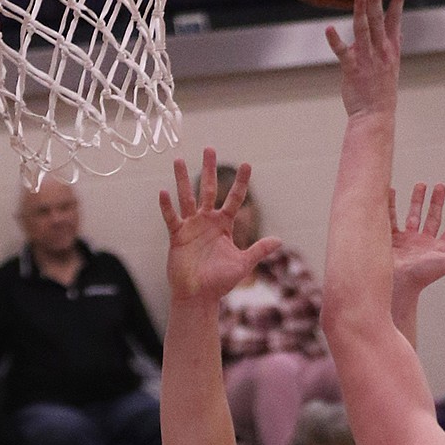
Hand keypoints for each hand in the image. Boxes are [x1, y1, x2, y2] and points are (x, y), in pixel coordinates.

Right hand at [161, 151, 281, 303]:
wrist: (199, 296)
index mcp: (224, 225)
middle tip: (209, 148)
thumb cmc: (220, 282)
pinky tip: (164, 192)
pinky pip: (172, 218)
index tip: (247, 164)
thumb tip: (280, 240)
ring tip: (178, 160)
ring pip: (187, 198)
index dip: (241, 183)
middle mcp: (207, 221)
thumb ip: (259, 249)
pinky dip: (167, 206)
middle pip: (209, 190)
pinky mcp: (177, 236)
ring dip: (183, 179)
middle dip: (210, 170)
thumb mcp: (243, 264)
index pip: (234, 199)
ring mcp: (191, 227)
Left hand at [326, 0, 404, 119]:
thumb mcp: (390, 66)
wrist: (375, 116)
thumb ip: (388, 46)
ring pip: (363, 31)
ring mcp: (367, 59)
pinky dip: (335, 40)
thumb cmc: (380, 91)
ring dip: (361, 12)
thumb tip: (392, 31)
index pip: (396, 18)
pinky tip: (328, 29)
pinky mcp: (352, 69)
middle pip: (379, 19)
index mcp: (391, 48)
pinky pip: (343, 52)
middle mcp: (381, 51)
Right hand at [390, 182, 444, 298]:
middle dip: (436, 202)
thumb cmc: (423, 275)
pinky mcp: (391, 240)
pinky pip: (392, 219)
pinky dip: (392, 205)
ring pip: (413, 216)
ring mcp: (407, 241)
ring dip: (417, 201)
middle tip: (440, 185)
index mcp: (438, 248)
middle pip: (433, 218)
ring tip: (420, 184)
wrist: (397, 283)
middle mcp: (423, 244)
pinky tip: (393, 192)